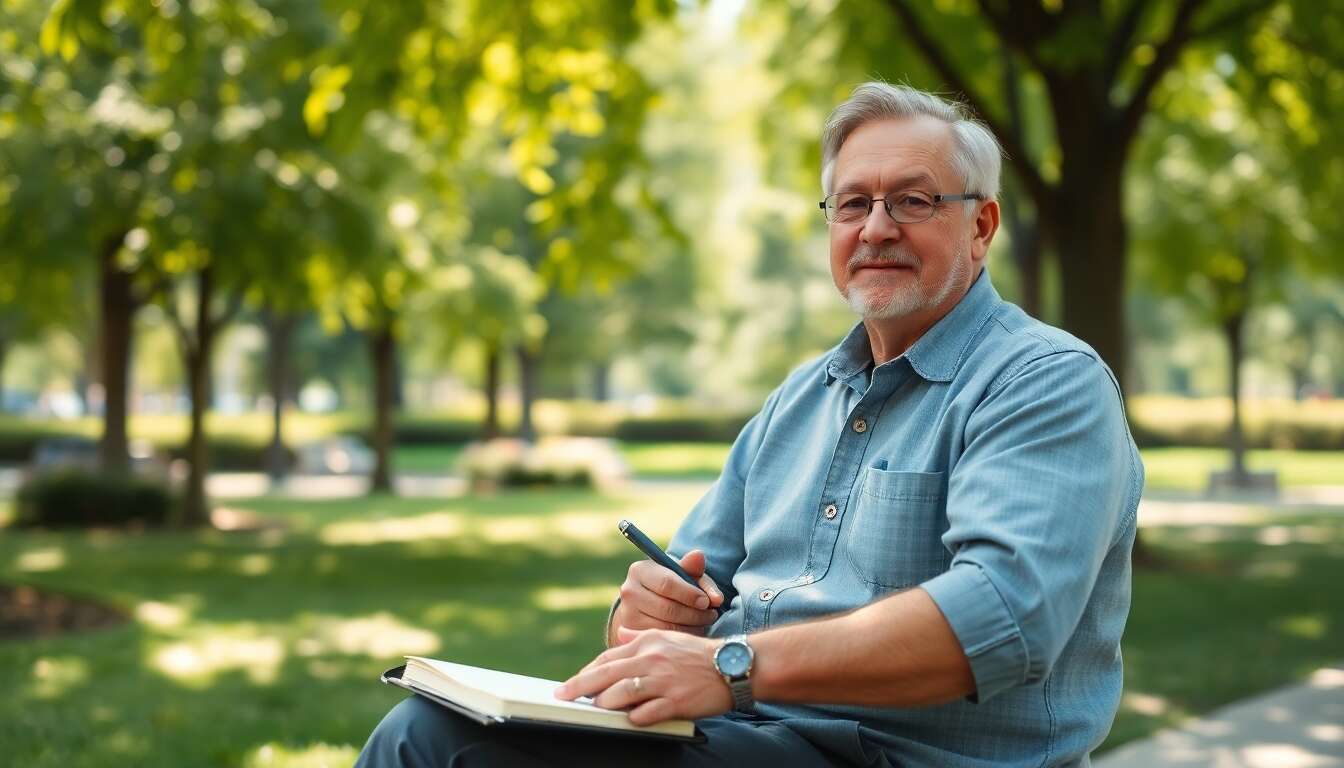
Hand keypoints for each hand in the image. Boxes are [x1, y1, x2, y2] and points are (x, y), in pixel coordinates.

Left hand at [556, 627, 732, 725]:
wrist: (734, 664)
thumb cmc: (698, 654)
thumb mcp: (668, 638)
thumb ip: (640, 638)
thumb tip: (619, 635)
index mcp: (647, 644)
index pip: (607, 658)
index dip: (586, 672)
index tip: (571, 683)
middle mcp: (651, 660)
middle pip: (606, 674)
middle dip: (579, 687)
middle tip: (562, 696)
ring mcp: (663, 681)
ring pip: (621, 693)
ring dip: (603, 703)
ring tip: (593, 709)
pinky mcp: (676, 701)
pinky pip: (646, 713)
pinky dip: (632, 718)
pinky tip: (626, 720)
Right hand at [610, 549, 723, 643]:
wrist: (648, 603)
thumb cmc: (673, 585)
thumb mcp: (684, 574)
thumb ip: (694, 567)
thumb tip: (699, 556)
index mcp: (640, 570)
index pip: (667, 583)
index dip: (690, 594)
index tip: (707, 601)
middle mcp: (629, 591)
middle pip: (667, 608)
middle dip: (695, 614)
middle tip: (711, 615)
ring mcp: (627, 614)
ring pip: (666, 626)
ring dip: (691, 627)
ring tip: (704, 622)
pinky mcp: (632, 633)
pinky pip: (662, 638)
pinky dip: (681, 637)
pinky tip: (690, 631)